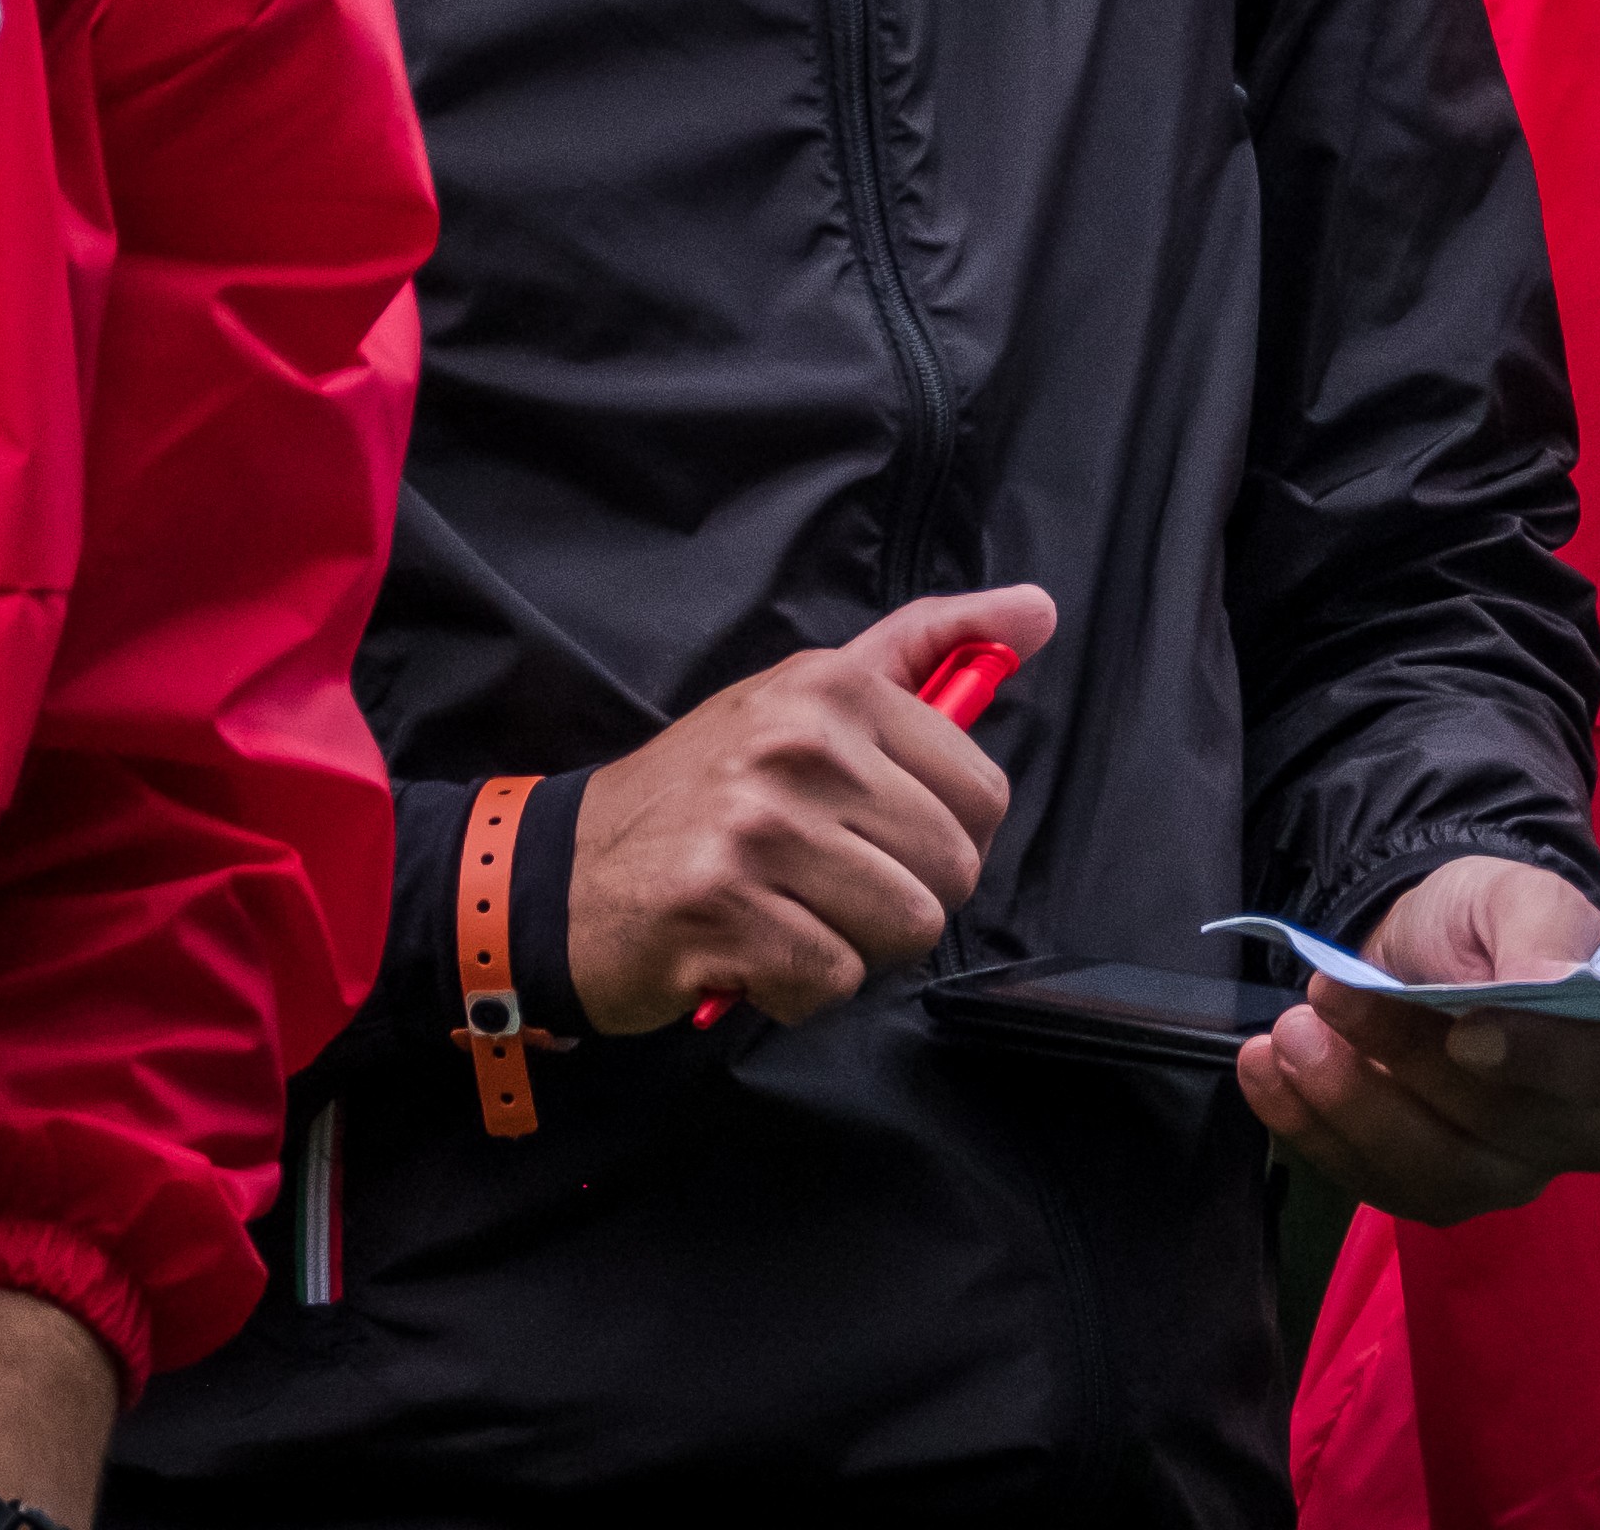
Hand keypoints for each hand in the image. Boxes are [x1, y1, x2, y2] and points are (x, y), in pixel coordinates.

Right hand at [568, 584, 1056, 1031]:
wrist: (561, 873)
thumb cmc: (702, 796)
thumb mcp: (805, 696)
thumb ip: (924, 650)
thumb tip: (1038, 609)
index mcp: (832, 686)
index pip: (983, 791)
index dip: (943, 836)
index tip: (877, 835)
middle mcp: (798, 744)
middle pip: (953, 868)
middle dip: (900, 897)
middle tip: (824, 884)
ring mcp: (757, 826)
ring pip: (905, 928)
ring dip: (852, 946)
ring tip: (787, 915)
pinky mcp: (722, 909)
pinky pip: (834, 980)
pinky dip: (797, 990)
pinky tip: (749, 955)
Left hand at [1236, 855, 1599, 1223]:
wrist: (1435, 955)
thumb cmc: (1493, 923)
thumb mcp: (1515, 895)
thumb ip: (1538, 932)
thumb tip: (1550, 980)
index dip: (1535, 1057)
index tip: (1464, 1032)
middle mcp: (1584, 1130)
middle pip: (1503, 1126)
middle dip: (1407, 1062)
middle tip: (1325, 995)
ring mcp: (1514, 1174)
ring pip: (1437, 1173)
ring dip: (1347, 1107)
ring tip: (1284, 1040)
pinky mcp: (1442, 1193)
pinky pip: (1378, 1184)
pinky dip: (1312, 1132)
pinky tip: (1267, 1075)